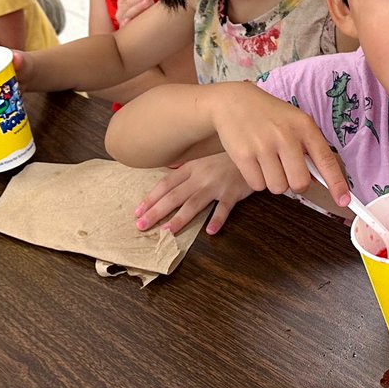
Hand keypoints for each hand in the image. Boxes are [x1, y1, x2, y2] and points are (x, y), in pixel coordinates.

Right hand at [114, 0, 156, 27]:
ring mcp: (122, 21)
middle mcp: (120, 11)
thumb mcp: (140, 0)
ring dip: (139, 6)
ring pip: (128, 12)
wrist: (137, 31)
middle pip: (128, 2)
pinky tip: (132, 19)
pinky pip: (125, 26)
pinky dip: (127, 22)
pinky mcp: (124, 30)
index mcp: (122, 2)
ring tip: (150, 1)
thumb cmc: (140, 13)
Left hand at [135, 152, 252, 235]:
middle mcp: (200, 176)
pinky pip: (224, 208)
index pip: (165, 184)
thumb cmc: (225, 161)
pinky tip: (210, 232)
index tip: (138, 211)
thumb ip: (186, 169)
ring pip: (194, 203)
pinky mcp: (233, 193)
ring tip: (167, 232)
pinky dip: (217, 219)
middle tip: (142, 225)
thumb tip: (168, 171)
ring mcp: (216, 185)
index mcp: (191, 169)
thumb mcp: (203, 160)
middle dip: (156, 211)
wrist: (250, 155)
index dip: (151, 198)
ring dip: (179, 218)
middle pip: (174, 196)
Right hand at [209, 83, 349, 206]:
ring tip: (266, 161)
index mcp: (303, 125)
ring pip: (278, 187)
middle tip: (286, 170)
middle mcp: (285, 135)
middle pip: (300, 183)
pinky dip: (256, 179)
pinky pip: (257, 185)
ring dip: (273, 181)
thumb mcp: (293, 121)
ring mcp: (263, 145)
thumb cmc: (268, 114)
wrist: (232, 101)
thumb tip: (320, 180)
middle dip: (294, 183)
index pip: (326, 160)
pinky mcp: (242, 155)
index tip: (344, 201)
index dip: (336, 183)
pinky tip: (253, 161)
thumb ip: (307, 147)